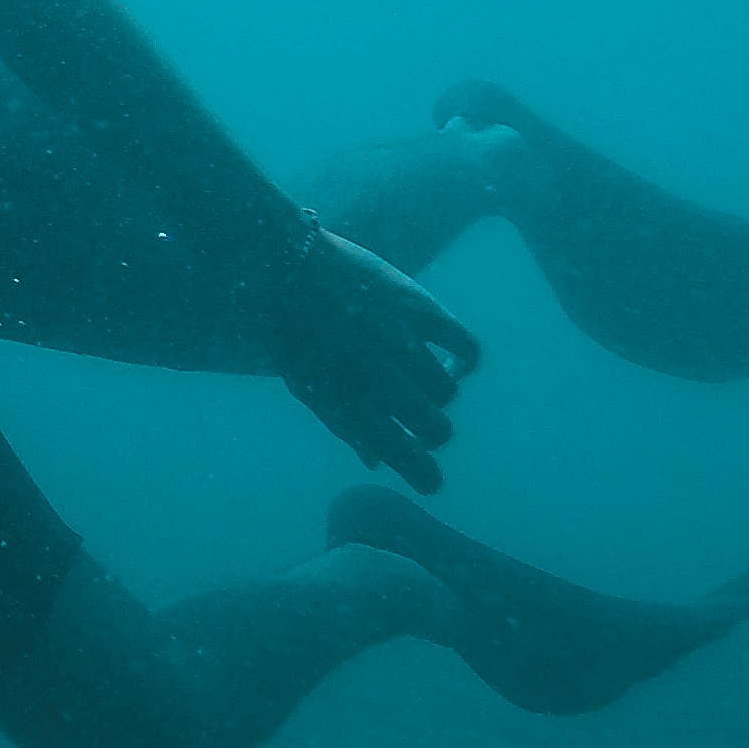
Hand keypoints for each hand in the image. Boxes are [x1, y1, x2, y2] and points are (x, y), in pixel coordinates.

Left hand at [267, 227, 478, 492]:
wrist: (282, 268)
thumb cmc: (294, 336)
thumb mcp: (310, 390)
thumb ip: (346, 429)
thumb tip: (376, 463)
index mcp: (351, 410)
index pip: (410, 463)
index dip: (425, 477)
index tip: (427, 479)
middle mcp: (381, 383)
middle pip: (437, 430)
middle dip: (430, 431)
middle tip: (417, 418)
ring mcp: (403, 345)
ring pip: (446, 392)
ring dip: (434, 392)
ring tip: (413, 377)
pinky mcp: (419, 309)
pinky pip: (466, 348)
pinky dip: (464, 361)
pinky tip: (450, 361)